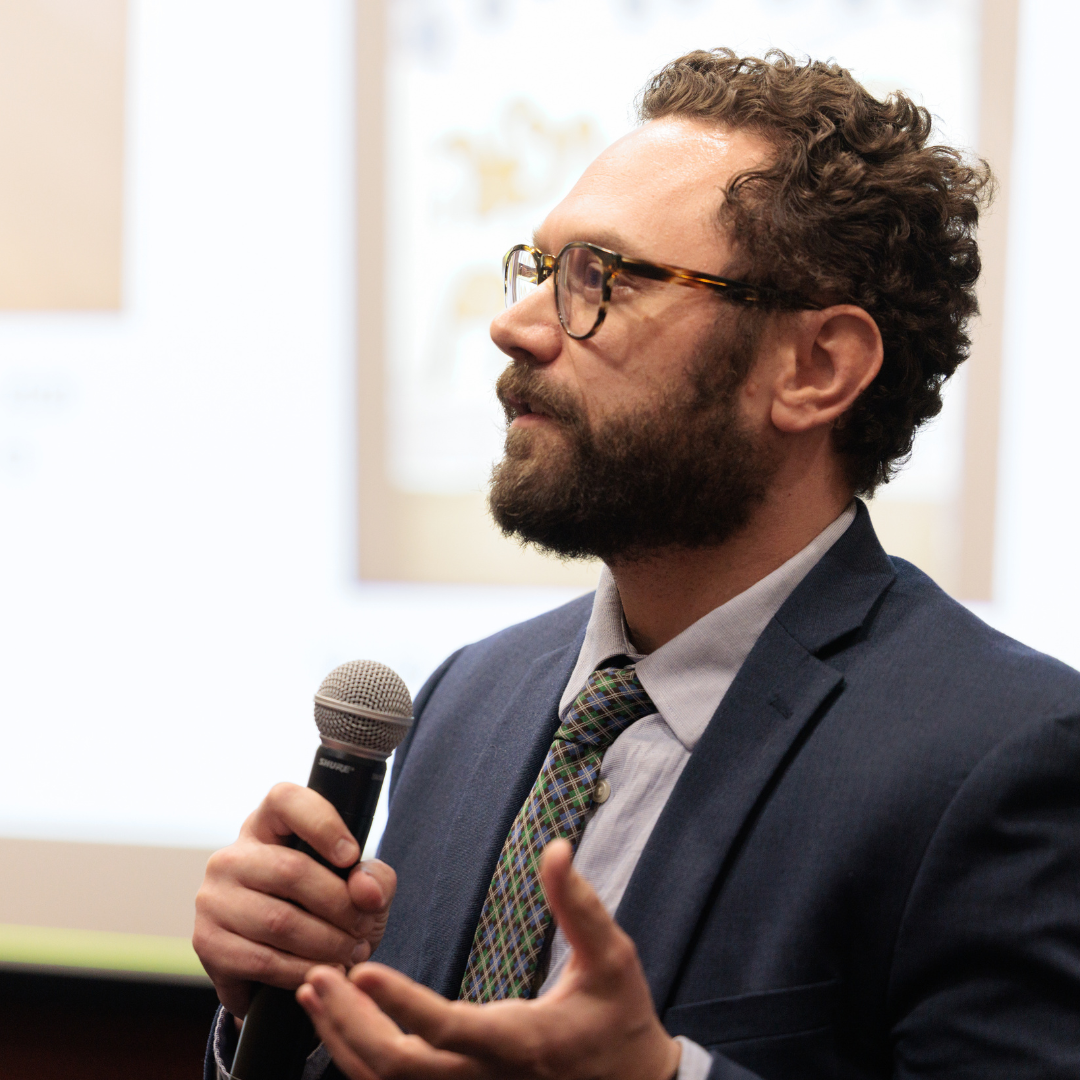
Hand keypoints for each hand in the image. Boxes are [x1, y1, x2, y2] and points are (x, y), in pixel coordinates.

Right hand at [193, 782, 396, 1017]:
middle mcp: (231, 856)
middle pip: (291, 870)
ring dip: (326, 943)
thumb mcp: (361, 886)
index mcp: (267, 824)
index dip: (322, 824)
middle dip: (340, 904)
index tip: (352, 855)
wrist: (286, 963)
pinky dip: (301, 970)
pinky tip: (324, 971)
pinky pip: (262, 959)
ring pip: (279, 920)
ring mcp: (213, 898)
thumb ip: (375, 878)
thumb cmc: (326, 907)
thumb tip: (365, 891)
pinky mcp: (207, 943)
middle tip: (366, 927)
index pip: (286, 800)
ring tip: (353, 953)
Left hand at [297, 839, 679, 1079]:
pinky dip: (359, 1058)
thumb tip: (556, 848)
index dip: (402, 1003)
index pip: (449, 1028)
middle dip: (349, 1024)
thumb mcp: (612, 959)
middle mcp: (484, 1078)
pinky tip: (340, 1021)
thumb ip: (580, 905)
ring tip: (313, 991)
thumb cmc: (620, 1021)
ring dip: (343, 1040)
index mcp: (518, 1042)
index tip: (362, 969)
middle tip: (316, 975)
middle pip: (398, 1068)